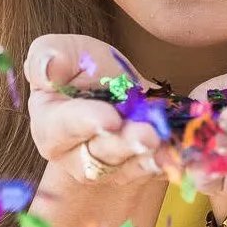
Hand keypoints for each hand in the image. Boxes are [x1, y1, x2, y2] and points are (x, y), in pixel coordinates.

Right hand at [23, 35, 166, 189]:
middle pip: (98, 156)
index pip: (63, 129)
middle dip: (124, 145)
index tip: (110, 118)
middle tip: (148, 135)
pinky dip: (168, 164)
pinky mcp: (138, 174)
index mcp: (50, 126)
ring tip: (164, 142)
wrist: (122, 91)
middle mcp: (74, 157)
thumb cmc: (87, 70)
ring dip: (147, 158)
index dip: (86, 123)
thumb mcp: (68, 52)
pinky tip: (179, 154)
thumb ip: (49, 55)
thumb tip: (48, 68)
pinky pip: (154, 174)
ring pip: (125, 170)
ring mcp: (107, 171)